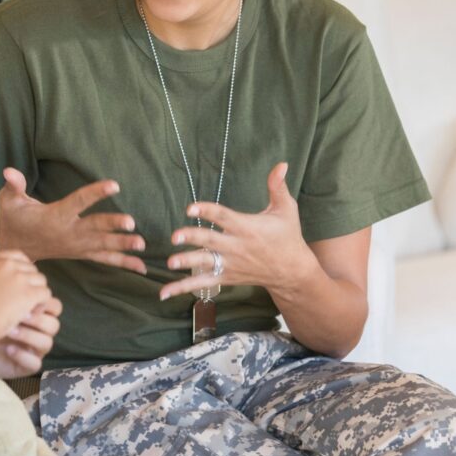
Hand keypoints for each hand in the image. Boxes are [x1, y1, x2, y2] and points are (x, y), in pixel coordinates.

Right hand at [0, 167, 146, 273]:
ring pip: (102, 246)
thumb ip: (13, 185)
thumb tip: (8, 171)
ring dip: (123, 246)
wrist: (13, 249)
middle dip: (113, 226)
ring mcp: (76, 246)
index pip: (79, 202)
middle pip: (94, 228)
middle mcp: (68, 233)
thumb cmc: (12, 219)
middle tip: (131, 222)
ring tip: (142, 245)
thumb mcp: (8, 201)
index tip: (114, 185)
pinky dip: (123, 262)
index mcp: (55, 216)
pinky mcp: (81, 253)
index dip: (96, 193)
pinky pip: (104, 259)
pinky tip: (142, 266)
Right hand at [0, 250, 50, 338]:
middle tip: (26, 296)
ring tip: (30, 306)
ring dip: (37, 292)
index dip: (24, 266)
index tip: (23, 277)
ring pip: (41, 280)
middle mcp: (8, 265)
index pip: (17, 255)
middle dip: (31, 282)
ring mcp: (20, 277)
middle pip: (31, 269)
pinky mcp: (29, 292)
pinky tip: (34, 312)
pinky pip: (45, 294)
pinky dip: (42, 303)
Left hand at [0, 297, 62, 378]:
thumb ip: (15, 294)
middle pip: (54, 325)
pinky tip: (8, 349)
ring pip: (47, 343)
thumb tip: (29, 290)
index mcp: (38, 313)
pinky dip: (23, 356)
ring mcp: (34, 349)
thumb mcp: (1, 303)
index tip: (30, 298)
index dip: (47, 303)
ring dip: (29, 335)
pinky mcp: (27, 366)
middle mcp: (39, 332)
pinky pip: (35, 364)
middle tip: (21, 315)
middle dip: (38, 319)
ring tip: (9, 331)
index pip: (55, 307)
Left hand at [159, 163, 319, 299]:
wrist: (292, 271)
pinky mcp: (226, 277)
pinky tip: (164, 292)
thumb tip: (281, 164)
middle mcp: (237, 247)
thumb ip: (277, 187)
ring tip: (171, 262)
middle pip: (212, 241)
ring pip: (206, 264)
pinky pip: (202, 284)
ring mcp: (231, 264)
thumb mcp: (286, 209)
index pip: (224, 217)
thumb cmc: (288, 236)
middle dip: (193, 239)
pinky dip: (183, 288)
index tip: (191, 208)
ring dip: (188, 263)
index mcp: (248, 228)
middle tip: (175, 236)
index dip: (207, 211)